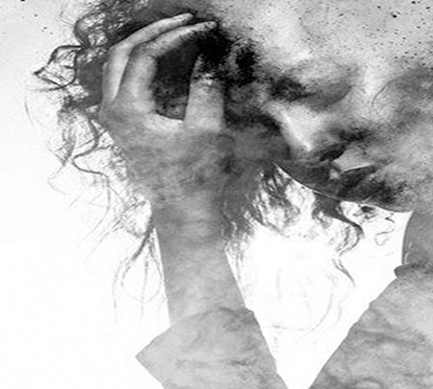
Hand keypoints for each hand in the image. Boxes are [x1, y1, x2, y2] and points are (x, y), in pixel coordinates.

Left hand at [98, 13, 229, 206]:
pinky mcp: (124, 122)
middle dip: (156, 31)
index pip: (147, 55)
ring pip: (120, 63)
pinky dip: (148, 62)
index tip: (203, 29)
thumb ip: (206, 88)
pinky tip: (173, 56)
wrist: (183, 211)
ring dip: (148, 44)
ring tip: (180, 31)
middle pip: (123, 51)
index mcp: (127, 109)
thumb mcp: (206, 129)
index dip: (177, 37)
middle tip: (187, 20)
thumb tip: (208, 56)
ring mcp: (114, 116)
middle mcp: (112, 109)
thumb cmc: (195, 176)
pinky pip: (127, 79)